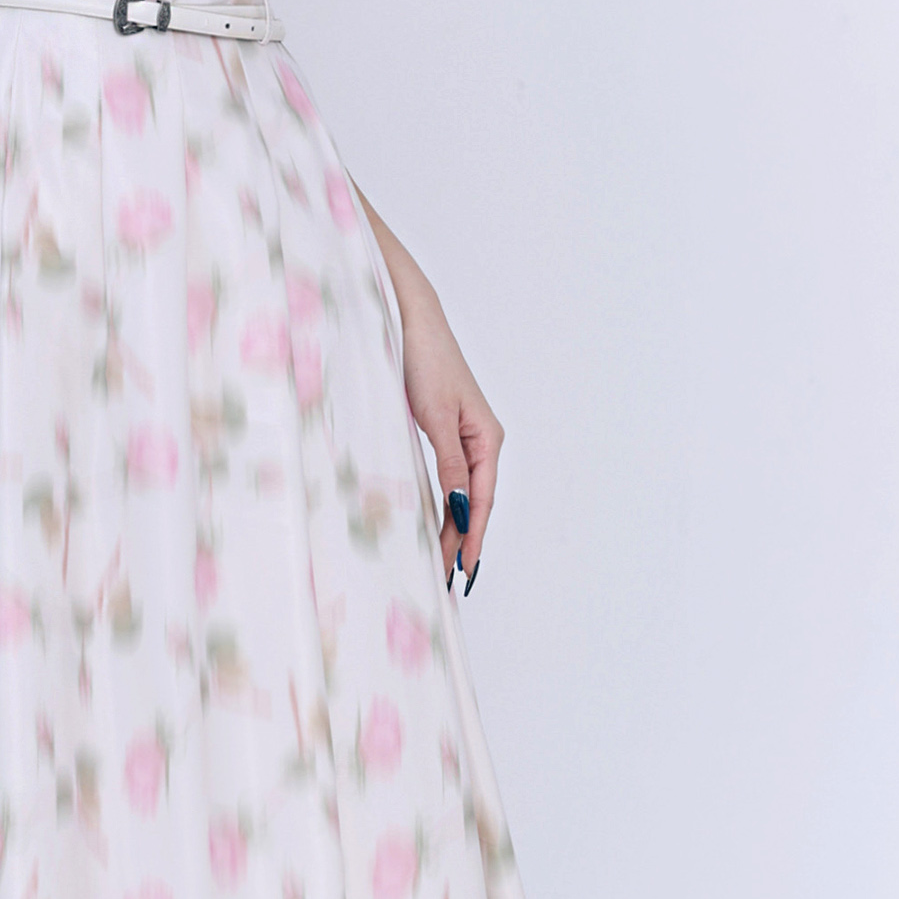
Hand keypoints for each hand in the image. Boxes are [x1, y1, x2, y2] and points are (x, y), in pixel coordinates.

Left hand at [397, 277, 502, 595]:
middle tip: (445, 579)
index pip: (482, 501)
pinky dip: (443, 503)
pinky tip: (437, 522)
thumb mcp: (435, 416)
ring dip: (452, 526)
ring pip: (462, 492)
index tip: (463, 570)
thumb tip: (460, 506)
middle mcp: (482, 440)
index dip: (473, 538)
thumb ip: (449, 463)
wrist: (410, 319)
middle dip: (461, 540)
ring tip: (440, 562)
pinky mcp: (446, 431)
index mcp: (488, 438)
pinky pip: (449, 477)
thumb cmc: (425, 359)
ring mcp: (465, 436)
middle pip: (474, 502)